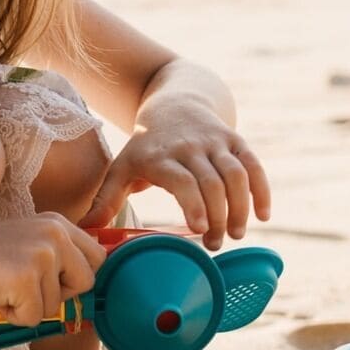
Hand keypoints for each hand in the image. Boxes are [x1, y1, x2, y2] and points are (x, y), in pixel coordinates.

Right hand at [0, 213, 106, 326]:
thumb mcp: (27, 244)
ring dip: (29, 306)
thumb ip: (57, 256)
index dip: (78, 277)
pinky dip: (14, 316)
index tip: (59, 285)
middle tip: (27, 288)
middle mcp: (55, 233)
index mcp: (57, 222)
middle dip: (61, 295)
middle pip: (87, 281)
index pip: (97, 256)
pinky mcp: (27, 279)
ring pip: (57, 305)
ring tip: (3, 287)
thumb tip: (87, 284)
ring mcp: (42, 255)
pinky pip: (34, 318)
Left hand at [84, 99, 271, 248]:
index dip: (193, 203)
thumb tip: (85, 231)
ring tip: (237, 235)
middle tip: (216, 244)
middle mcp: (190, 147)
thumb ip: (106, 200)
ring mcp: (216, 143)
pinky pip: (254, 165)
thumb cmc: (144, 147)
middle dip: (218, 216)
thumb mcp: (122, 167)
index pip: (182, 180)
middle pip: (212, 182)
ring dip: (241, 207)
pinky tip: (263, 216)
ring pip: (236, 175)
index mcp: (160, 156)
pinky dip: (262, 190)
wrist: (174, 104)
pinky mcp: (235, 142)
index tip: (199, 229)